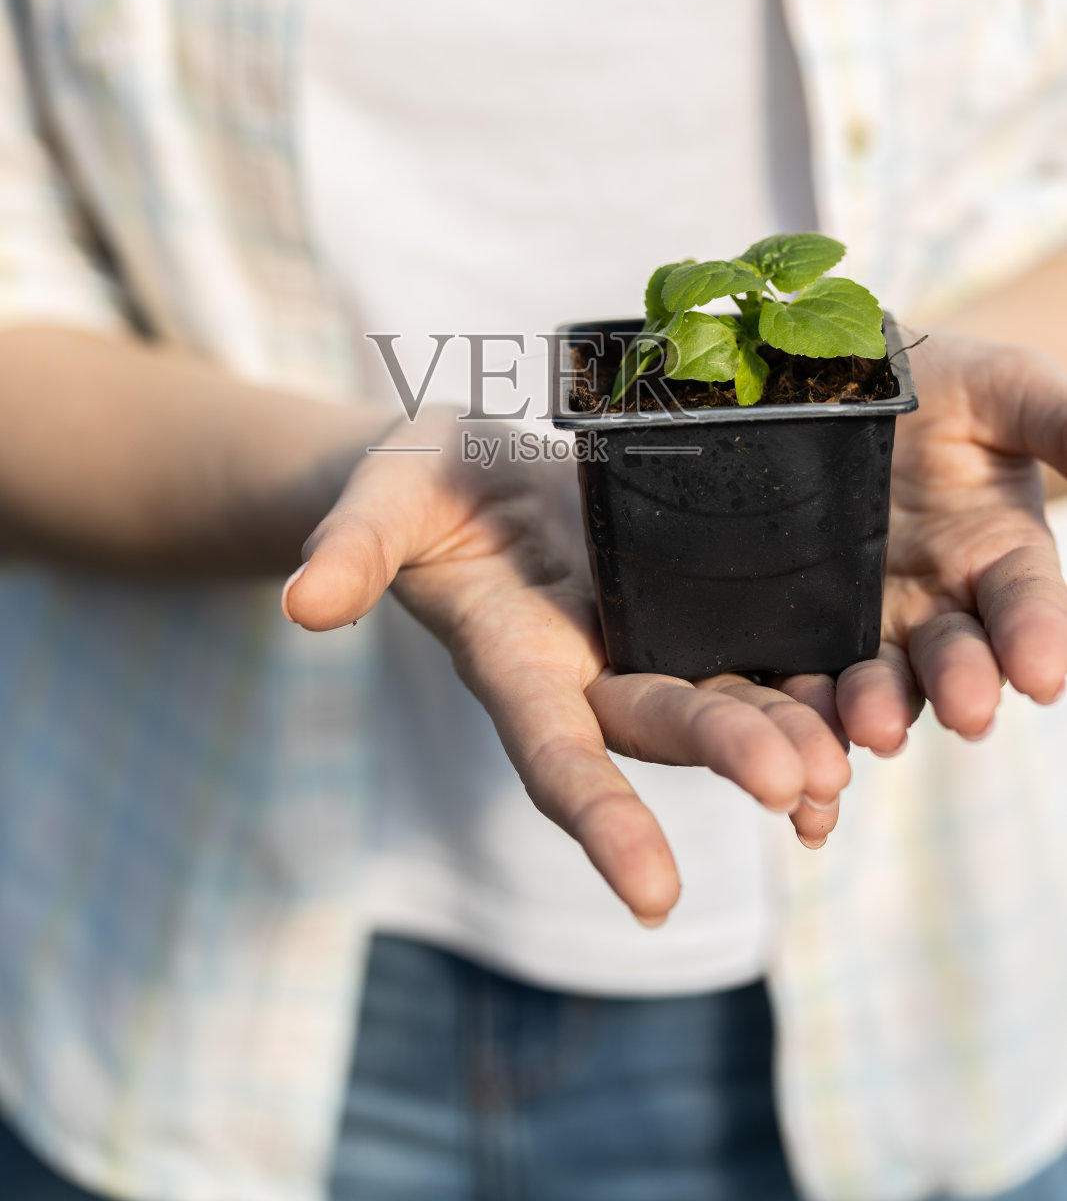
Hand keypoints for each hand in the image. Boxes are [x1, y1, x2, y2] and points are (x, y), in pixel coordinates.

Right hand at [282, 410, 851, 926]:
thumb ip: (350, 551)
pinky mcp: (685, 597)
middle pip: (652, 726)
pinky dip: (802, 685)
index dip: (599, 819)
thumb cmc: (414, 486)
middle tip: (797, 784)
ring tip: (846, 761)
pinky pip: (750, 646)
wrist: (467, 466)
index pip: (553, 752)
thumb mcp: (377, 499)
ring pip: (715, 694)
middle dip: (720, 751)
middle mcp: (583, 670)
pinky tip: (863, 713)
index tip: (654, 897)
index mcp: (510, 658)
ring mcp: (638, 636)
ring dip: (781, 731)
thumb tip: (302, 606)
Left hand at [836, 334, 1066, 754]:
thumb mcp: (1009, 390)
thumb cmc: (945, 379)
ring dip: (884, 706)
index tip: (1045, 676)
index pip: (1031, 604)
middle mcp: (945, 597)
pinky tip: (803, 716)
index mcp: (1006, 552)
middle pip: (960, 656)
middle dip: (964, 683)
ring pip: (887, 677)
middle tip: (966, 712)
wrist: (844, 371)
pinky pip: (810, 667)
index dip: (1040, 638)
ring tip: (876, 726)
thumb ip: (1064, 425)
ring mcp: (874, 614)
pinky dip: (810, 699)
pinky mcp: (808, 617)